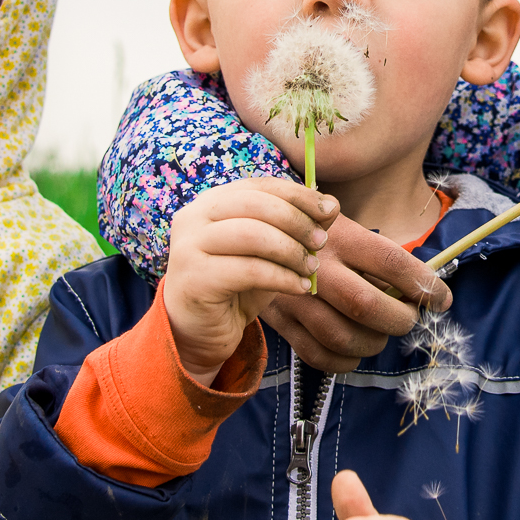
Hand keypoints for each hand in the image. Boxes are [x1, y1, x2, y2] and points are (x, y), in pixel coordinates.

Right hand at [163, 179, 330, 383]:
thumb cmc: (236, 288)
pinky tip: (301, 288)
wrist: (200, 333)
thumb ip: (295, 228)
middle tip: (321, 242)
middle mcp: (193, 217)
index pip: (260, 185)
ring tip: (311, 268)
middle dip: (296, 221)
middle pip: (256, 205)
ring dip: (290, 250)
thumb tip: (331, 206)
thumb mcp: (270, 255)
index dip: (298, 195)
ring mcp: (188, 246)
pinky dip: (282, 278)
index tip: (329, 210)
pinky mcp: (194, 277)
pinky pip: (249, 270)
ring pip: (252, 235)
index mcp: (211, 202)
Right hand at [261, 215, 453, 373]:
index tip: (441, 298)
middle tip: (408, 316)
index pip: (392, 262)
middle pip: (366, 305)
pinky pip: (318, 356)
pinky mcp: (280, 322)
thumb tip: (429, 292)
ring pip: (343, 336)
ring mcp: (293, 296)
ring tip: (380, 332)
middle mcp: (315, 266)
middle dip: (400, 319)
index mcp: (340, 236)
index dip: (424, 285)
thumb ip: (383, 260)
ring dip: (374, 342)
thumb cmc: (319, 237)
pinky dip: (345, 360)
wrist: (257, 236)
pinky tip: (355, 348)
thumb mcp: (348, 229)